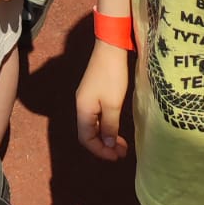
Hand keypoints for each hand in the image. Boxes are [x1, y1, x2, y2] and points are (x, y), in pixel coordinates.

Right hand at [76, 41, 130, 161]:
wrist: (110, 48)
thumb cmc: (111, 76)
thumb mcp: (113, 104)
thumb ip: (109, 125)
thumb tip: (106, 143)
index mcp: (83, 108)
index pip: (86, 138)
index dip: (100, 151)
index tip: (116, 156)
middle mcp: (82, 105)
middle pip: (88, 133)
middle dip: (104, 145)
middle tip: (122, 152)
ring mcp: (87, 98)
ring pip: (93, 125)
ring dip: (106, 136)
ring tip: (122, 144)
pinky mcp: (94, 92)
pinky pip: (97, 116)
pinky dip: (106, 126)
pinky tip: (116, 128)